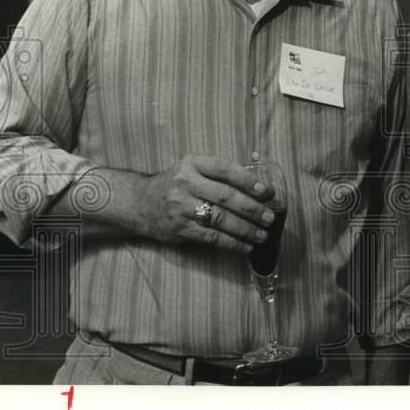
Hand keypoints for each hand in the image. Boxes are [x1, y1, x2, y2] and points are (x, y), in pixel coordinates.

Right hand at [134, 154, 276, 253]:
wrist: (140, 203)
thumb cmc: (178, 185)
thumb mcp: (193, 170)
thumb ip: (220, 176)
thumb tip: (260, 191)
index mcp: (192, 163)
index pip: (226, 169)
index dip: (249, 181)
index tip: (268, 192)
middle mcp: (185, 183)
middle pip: (225, 196)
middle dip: (252, 208)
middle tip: (269, 217)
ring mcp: (180, 206)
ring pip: (220, 219)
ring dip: (245, 229)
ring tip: (262, 235)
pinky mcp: (179, 228)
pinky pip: (211, 237)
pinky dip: (232, 243)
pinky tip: (246, 246)